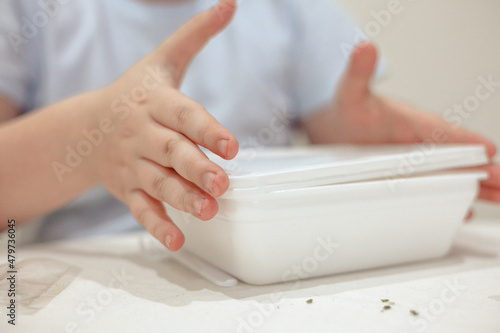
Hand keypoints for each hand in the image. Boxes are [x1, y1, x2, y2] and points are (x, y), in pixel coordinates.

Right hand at [88, 0, 237, 249]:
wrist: (87, 126)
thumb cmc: (135, 92)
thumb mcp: (162, 60)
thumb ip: (196, 34)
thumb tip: (230, 3)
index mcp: (156, 102)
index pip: (184, 115)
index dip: (206, 129)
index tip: (231, 145)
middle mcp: (144, 134)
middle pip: (171, 152)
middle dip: (195, 168)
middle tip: (222, 183)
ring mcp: (133, 164)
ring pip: (157, 183)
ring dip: (181, 198)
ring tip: (208, 211)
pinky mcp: (127, 188)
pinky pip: (140, 208)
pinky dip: (157, 224)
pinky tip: (177, 239)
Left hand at [304, 42, 499, 202]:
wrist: (330, 124)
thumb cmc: (347, 110)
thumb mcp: (350, 93)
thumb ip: (357, 74)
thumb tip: (363, 49)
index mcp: (413, 122)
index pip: (445, 131)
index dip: (466, 141)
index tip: (488, 150)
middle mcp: (419, 141)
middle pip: (456, 156)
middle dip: (482, 170)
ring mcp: (413, 159)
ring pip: (449, 172)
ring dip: (473, 186)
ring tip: (495, 199)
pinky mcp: (404, 174)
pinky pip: (431, 185)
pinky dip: (448, 196)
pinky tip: (462, 211)